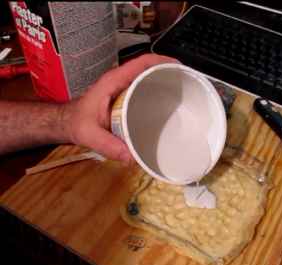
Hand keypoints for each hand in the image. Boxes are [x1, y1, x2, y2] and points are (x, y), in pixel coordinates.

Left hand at [63, 53, 178, 162]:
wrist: (68, 123)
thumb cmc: (76, 123)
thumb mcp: (89, 134)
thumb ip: (107, 145)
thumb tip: (132, 158)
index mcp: (114, 82)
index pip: (141, 63)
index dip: (162, 61)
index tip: (180, 67)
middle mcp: (121, 81)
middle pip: (149, 68)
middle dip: (168, 72)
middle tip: (186, 84)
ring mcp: (123, 88)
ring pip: (147, 78)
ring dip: (164, 82)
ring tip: (182, 94)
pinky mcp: (124, 97)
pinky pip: (143, 90)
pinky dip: (156, 93)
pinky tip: (166, 107)